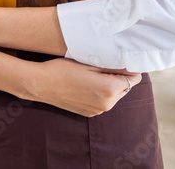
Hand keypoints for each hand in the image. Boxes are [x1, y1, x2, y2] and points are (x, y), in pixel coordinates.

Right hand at [27, 58, 141, 116]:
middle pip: (125, 88)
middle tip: (103, 65)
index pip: (133, 78)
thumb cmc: (63, 69)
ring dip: (110, 86)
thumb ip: (113, 66)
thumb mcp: (89, 63)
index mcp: (109, 89)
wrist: (41, 84)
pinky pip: (103, 102)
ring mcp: (98, 111)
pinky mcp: (90, 113)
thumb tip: (130, 66)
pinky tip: (86, 85)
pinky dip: (100, 94)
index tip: (121, 61)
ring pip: (114, 96)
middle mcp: (107, 104)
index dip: (129, 68)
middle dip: (119, 78)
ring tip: (92, 75)